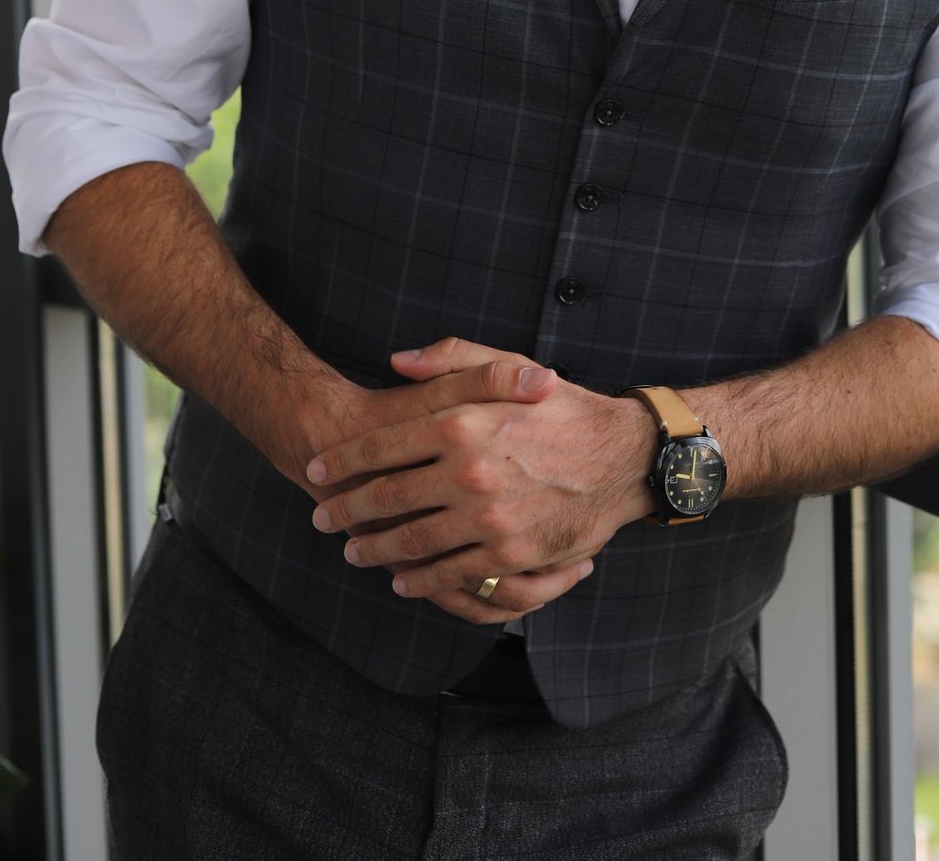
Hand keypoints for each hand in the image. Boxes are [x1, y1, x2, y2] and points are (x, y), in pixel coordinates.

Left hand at [307, 336, 653, 624]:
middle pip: (386, 498)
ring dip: (374, 549)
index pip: (382, 447)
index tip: (316, 471)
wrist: (622, 456)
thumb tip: (396, 360)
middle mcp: (468, 471)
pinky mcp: (507, 553)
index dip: (342, 462)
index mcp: (462, 422)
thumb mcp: (509, 366)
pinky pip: (449, 573)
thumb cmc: (562, 408)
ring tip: (354, 551)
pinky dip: (419, 581)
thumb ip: (451, 357)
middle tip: (322, 517)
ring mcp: (486, 518)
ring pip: (411, 541)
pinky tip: (402, 579)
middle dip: (346, 510)